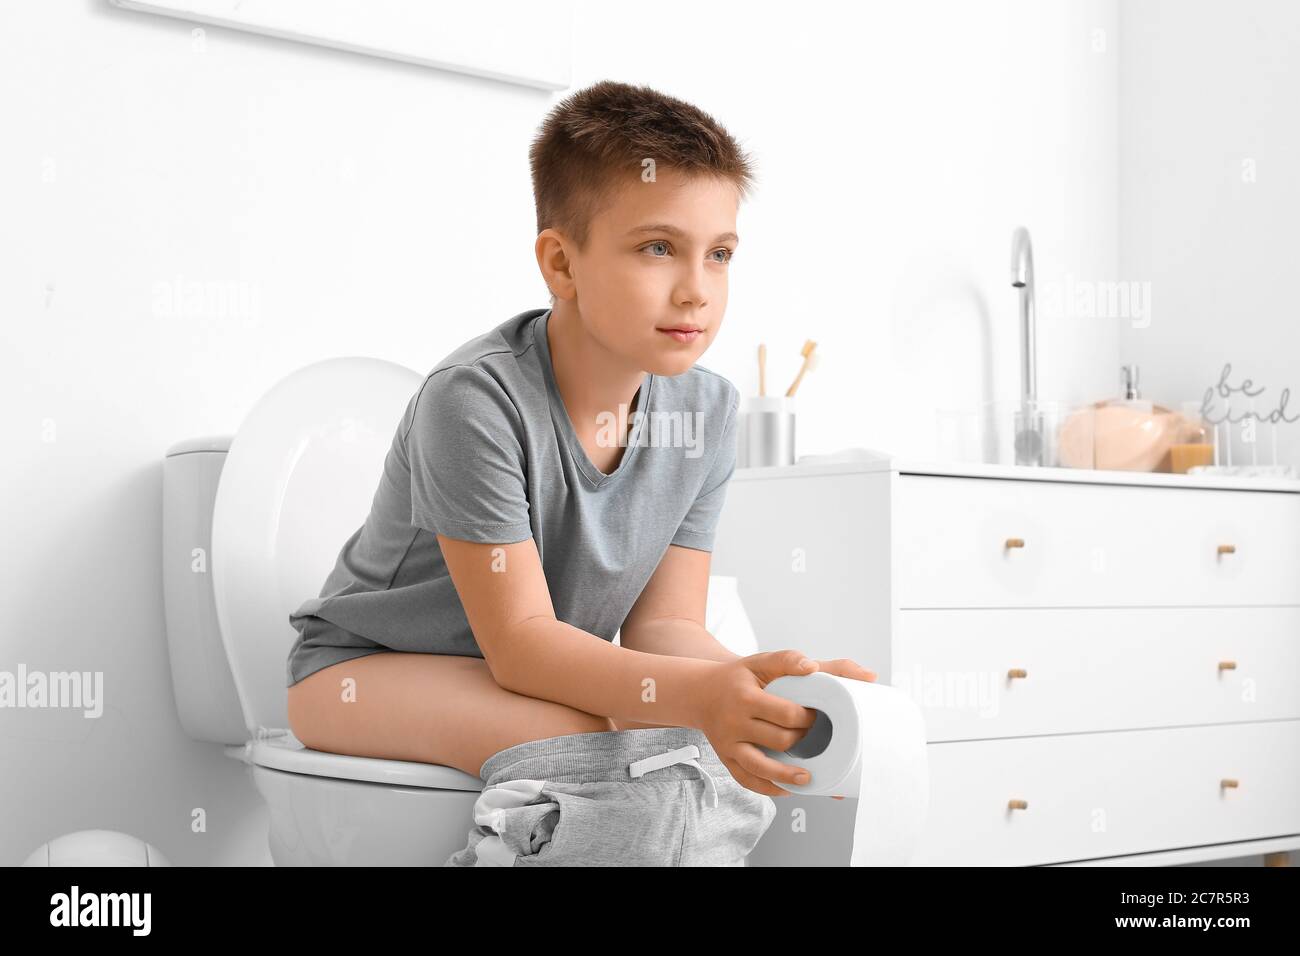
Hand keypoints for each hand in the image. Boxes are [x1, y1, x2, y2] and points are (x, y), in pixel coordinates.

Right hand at [694, 651, 876, 797]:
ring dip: (787, 776)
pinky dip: (768, 788)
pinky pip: (747, 780)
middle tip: (814, 735)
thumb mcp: (765, 662)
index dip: (807, 718)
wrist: (700, 691)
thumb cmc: (741, 677)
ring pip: (760, 766)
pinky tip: (786, 789)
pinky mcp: (725, 759)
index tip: (818, 715)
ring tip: (808, 778)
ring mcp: (728, 743)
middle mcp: (734, 722)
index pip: (785, 713)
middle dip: (802, 741)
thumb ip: (800, 661)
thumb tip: (862, 674)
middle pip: (777, 741)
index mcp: (746, 697)